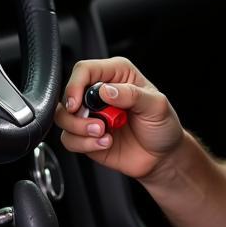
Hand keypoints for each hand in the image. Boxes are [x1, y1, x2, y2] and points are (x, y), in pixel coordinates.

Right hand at [53, 57, 184, 179]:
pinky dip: (83, 144)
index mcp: (116, 74)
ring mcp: (91, 114)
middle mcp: (99, 92)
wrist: (162, 156)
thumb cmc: (162, 125)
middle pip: (68, 94)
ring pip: (63, 117)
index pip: (84, 70)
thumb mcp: (157, 106)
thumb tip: (106, 90)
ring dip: (79, 129)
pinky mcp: (86, 135)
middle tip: (99, 125)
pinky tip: (104, 144)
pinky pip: (69, 139)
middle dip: (77, 114)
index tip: (77, 103)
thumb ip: (132, 95)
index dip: (75, 85)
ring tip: (103, 134)